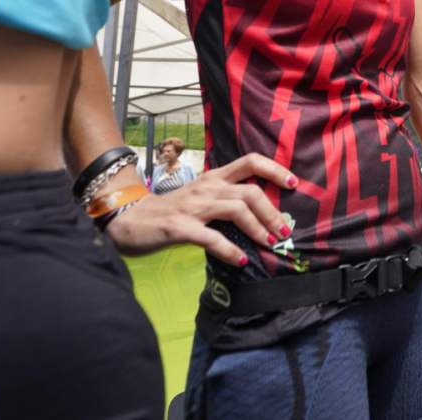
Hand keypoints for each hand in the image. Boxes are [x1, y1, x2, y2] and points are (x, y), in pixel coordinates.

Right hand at [105, 153, 296, 265]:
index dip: (274, 169)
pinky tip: (241, 260)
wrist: (128, 220)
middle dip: (272, 211)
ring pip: (236, 209)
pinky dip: (230, 249)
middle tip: (285, 230)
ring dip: (258, 228)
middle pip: (250, 191)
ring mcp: (194, 206)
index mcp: (214, 178)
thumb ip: (226, 200)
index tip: (293, 183)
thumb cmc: (171, 211)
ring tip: (270, 244)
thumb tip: (261, 215)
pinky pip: (212, 237)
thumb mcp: (201, 198)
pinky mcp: (181, 226)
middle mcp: (207, 187)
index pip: (250, 161)